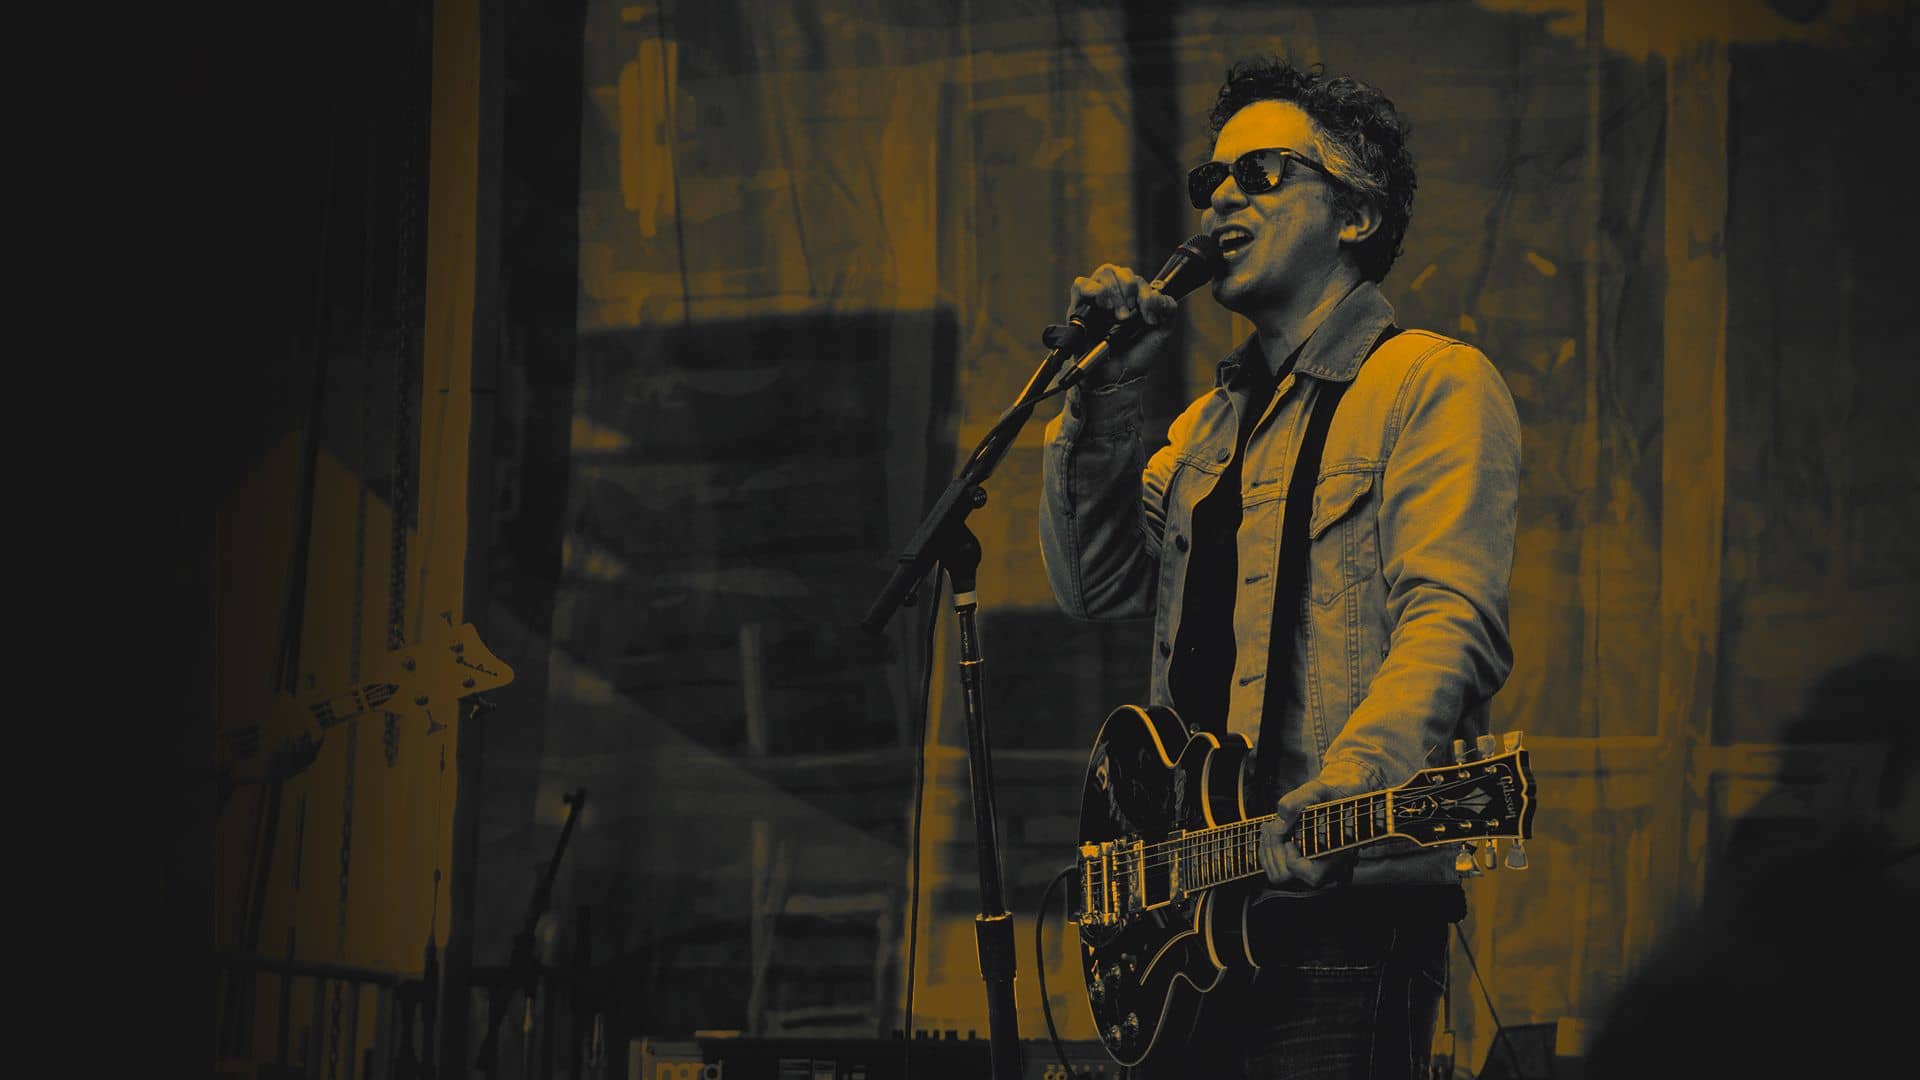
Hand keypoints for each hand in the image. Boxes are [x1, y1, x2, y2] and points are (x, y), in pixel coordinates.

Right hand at [1066, 264, 1180, 382]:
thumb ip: (1168, 312)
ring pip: (1105, 273)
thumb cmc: (1134, 356)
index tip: (1149, 316)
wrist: (1116, 376)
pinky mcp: (1077, 308)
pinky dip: (1094, 290)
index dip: (1147, 293)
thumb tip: (1163, 295)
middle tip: (1130, 316)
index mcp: (1132, 298)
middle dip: (1131, 290)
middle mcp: (1114, 295)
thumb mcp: (1160, 334)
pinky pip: (1081, 284)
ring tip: (1118, 316)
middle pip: (1122, 271)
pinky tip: (1103, 305)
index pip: (1139, 279)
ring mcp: (1095, 300)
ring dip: (1115, 292)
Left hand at [1259, 779, 1357, 888]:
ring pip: (1277, 876)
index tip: (1290, 840)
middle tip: (1272, 826)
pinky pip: (1274, 870)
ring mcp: (1310, 869)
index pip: (1312, 877)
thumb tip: (1280, 821)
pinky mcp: (1298, 865)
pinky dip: (1265, 851)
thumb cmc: (1330, 795)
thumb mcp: (1317, 790)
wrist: (1334, 799)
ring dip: (1267, 849)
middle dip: (1273, 850)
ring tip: (1269, 825)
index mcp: (1338, 855)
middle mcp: (1325, 869)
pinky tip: (1269, 830)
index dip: (1294, 861)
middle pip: (1288, 877)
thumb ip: (1299, 800)